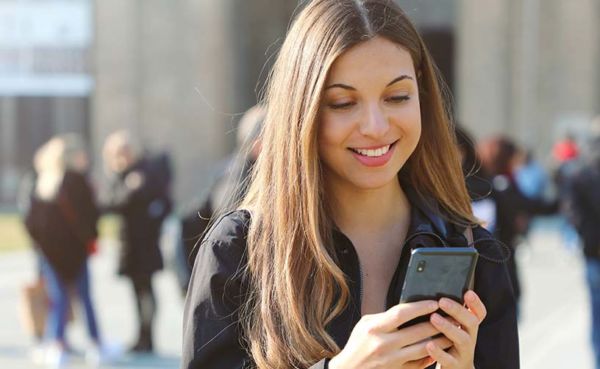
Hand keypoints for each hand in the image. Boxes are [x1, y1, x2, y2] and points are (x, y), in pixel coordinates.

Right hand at [329, 300, 452, 368]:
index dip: (420, 307)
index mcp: (375, 329)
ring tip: (451, 332)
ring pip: (424, 349)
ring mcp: (392, 361)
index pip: (401, 314)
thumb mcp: (365, 325)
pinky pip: (420, 364)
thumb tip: (408, 309)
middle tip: (451, 316)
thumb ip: (385, 317)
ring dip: (440, 340)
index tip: (434, 303)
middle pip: (417, 332)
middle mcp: (384, 345)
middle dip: (437, 323)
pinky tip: (441, 348)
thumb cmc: (357, 345)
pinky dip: (432, 356)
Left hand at [426, 291, 486, 368]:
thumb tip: (434, 293)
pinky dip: (439, 352)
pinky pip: (449, 359)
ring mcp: (464, 353)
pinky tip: (429, 344)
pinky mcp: (455, 366)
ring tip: (434, 318)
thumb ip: (450, 315)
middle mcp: (470, 339)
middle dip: (458, 311)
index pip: (479, 314)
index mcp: (469, 328)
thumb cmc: (450, 347)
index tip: (468, 292)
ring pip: (462, 339)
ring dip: (448, 327)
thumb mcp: (454, 330)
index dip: (476, 303)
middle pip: (472, 323)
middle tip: (442, 301)